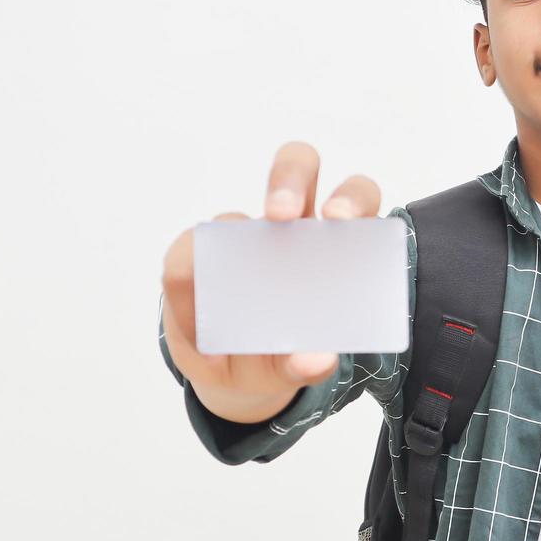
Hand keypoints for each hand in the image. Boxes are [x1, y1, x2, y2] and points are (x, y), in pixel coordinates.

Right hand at [159, 140, 383, 419]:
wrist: (233, 372)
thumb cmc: (281, 355)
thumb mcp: (295, 366)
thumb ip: (306, 363)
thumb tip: (318, 360)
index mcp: (335, 241)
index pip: (354, 197)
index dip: (350, 196)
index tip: (339, 218)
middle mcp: (291, 226)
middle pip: (296, 168)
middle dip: (288, 180)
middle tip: (280, 214)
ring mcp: (240, 239)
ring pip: (233, 215)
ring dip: (226, 238)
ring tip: (223, 296)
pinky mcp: (198, 258)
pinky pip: (187, 257)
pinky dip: (188, 294)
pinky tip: (198, 330)